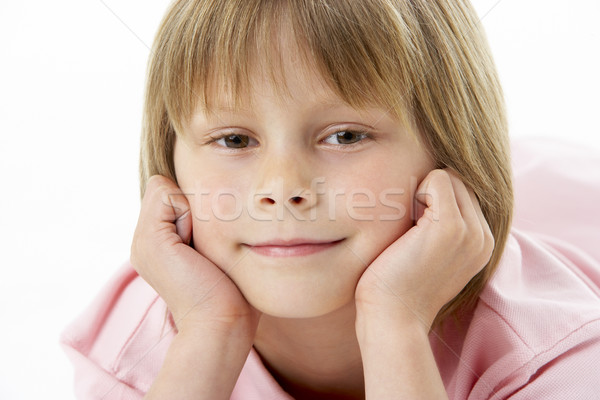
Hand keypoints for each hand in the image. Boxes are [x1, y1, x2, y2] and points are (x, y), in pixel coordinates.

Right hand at [130, 175, 260, 333]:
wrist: (220, 324)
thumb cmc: (231, 293)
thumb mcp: (214, 250)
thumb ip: (202, 226)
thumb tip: (208, 200)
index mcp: (156, 245)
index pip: (168, 194)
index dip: (193, 209)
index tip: (206, 245)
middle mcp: (142, 242)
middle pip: (166, 189)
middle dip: (192, 208)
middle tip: (202, 249)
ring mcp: (141, 241)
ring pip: (165, 189)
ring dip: (192, 212)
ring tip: (199, 250)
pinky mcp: (150, 240)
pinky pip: (167, 194)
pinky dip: (188, 214)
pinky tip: (194, 248)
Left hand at [355, 169, 493, 329]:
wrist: (392, 317)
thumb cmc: (398, 284)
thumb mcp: (430, 254)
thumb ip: (442, 227)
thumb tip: (429, 189)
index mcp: (482, 243)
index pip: (465, 192)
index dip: (434, 200)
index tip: (416, 231)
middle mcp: (484, 237)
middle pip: (459, 180)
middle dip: (429, 193)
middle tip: (410, 229)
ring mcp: (471, 231)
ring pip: (449, 176)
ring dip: (422, 193)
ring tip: (410, 229)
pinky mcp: (452, 226)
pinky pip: (439, 178)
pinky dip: (417, 192)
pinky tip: (407, 225)